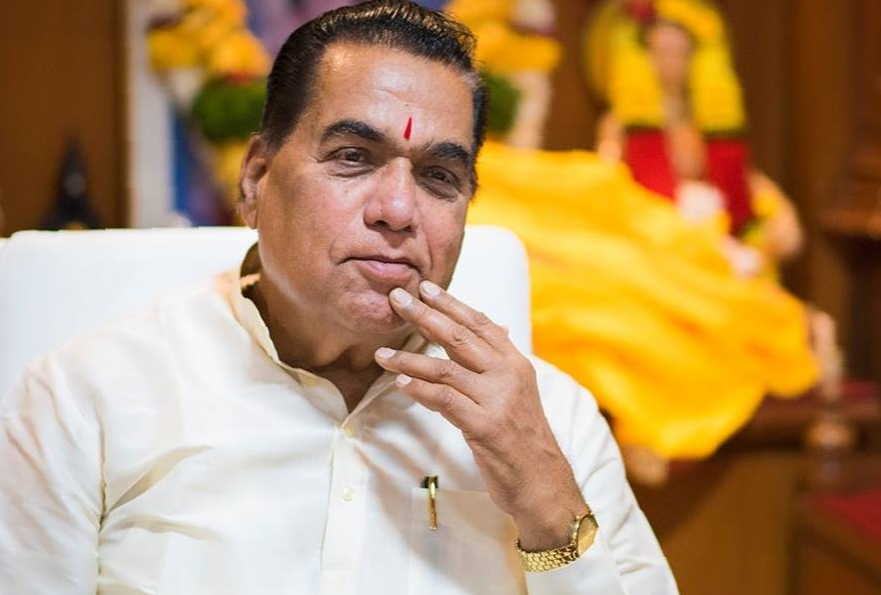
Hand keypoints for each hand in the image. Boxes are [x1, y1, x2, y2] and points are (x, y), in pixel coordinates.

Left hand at [375, 281, 588, 549]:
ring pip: (445, 368)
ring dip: (409, 358)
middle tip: (397, 299)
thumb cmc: (523, 438)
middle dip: (424, 315)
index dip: (451, 303)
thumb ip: (499, 362)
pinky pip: (444, 400)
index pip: (479, 324)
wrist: (542, 481)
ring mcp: (497, 400)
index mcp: (516, 364)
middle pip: (459, 337)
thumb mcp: (517, 393)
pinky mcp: (484, 426)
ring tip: (381, 353)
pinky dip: (419, 390)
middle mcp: (508, 375)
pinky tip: (400, 382)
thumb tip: (494, 327)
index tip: (425, 287)